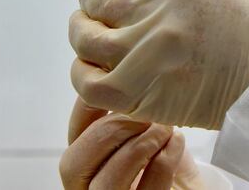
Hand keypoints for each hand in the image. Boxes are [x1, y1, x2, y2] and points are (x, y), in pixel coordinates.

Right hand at [59, 96, 203, 189]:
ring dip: (138, 146)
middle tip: (142, 111)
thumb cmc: (171, 163)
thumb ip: (128, 111)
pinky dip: (164, 160)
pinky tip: (177, 143)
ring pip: (105, 183)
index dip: (86, 107)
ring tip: (164, 128)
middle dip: (109, 130)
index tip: (113, 82)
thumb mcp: (147, 131)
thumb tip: (122, 69)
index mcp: (87, 166)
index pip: (71, 138)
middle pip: (72, 164)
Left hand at [69, 0, 248, 128]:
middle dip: (93, 7)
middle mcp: (153, 8)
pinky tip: (98, 73)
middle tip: (106, 18)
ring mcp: (145, 51)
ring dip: (86, 38)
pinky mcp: (141, 93)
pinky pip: (87, 82)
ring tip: (101, 44)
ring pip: (84, 37)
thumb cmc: (245, 28)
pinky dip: (84, 75)